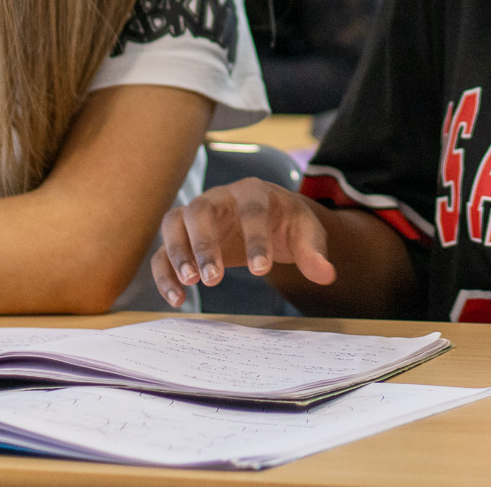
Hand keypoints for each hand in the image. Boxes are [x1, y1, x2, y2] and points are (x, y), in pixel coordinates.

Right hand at [150, 180, 336, 307]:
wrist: (269, 217)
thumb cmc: (285, 221)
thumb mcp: (305, 232)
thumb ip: (314, 251)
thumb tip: (326, 275)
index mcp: (253, 191)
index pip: (251, 209)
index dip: (255, 238)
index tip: (262, 270)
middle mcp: (219, 197)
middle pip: (200, 210)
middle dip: (205, 243)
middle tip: (214, 278)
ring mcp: (196, 215)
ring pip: (174, 224)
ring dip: (178, 253)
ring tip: (191, 284)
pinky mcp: (183, 237)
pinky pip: (163, 251)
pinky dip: (165, 273)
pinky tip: (177, 299)